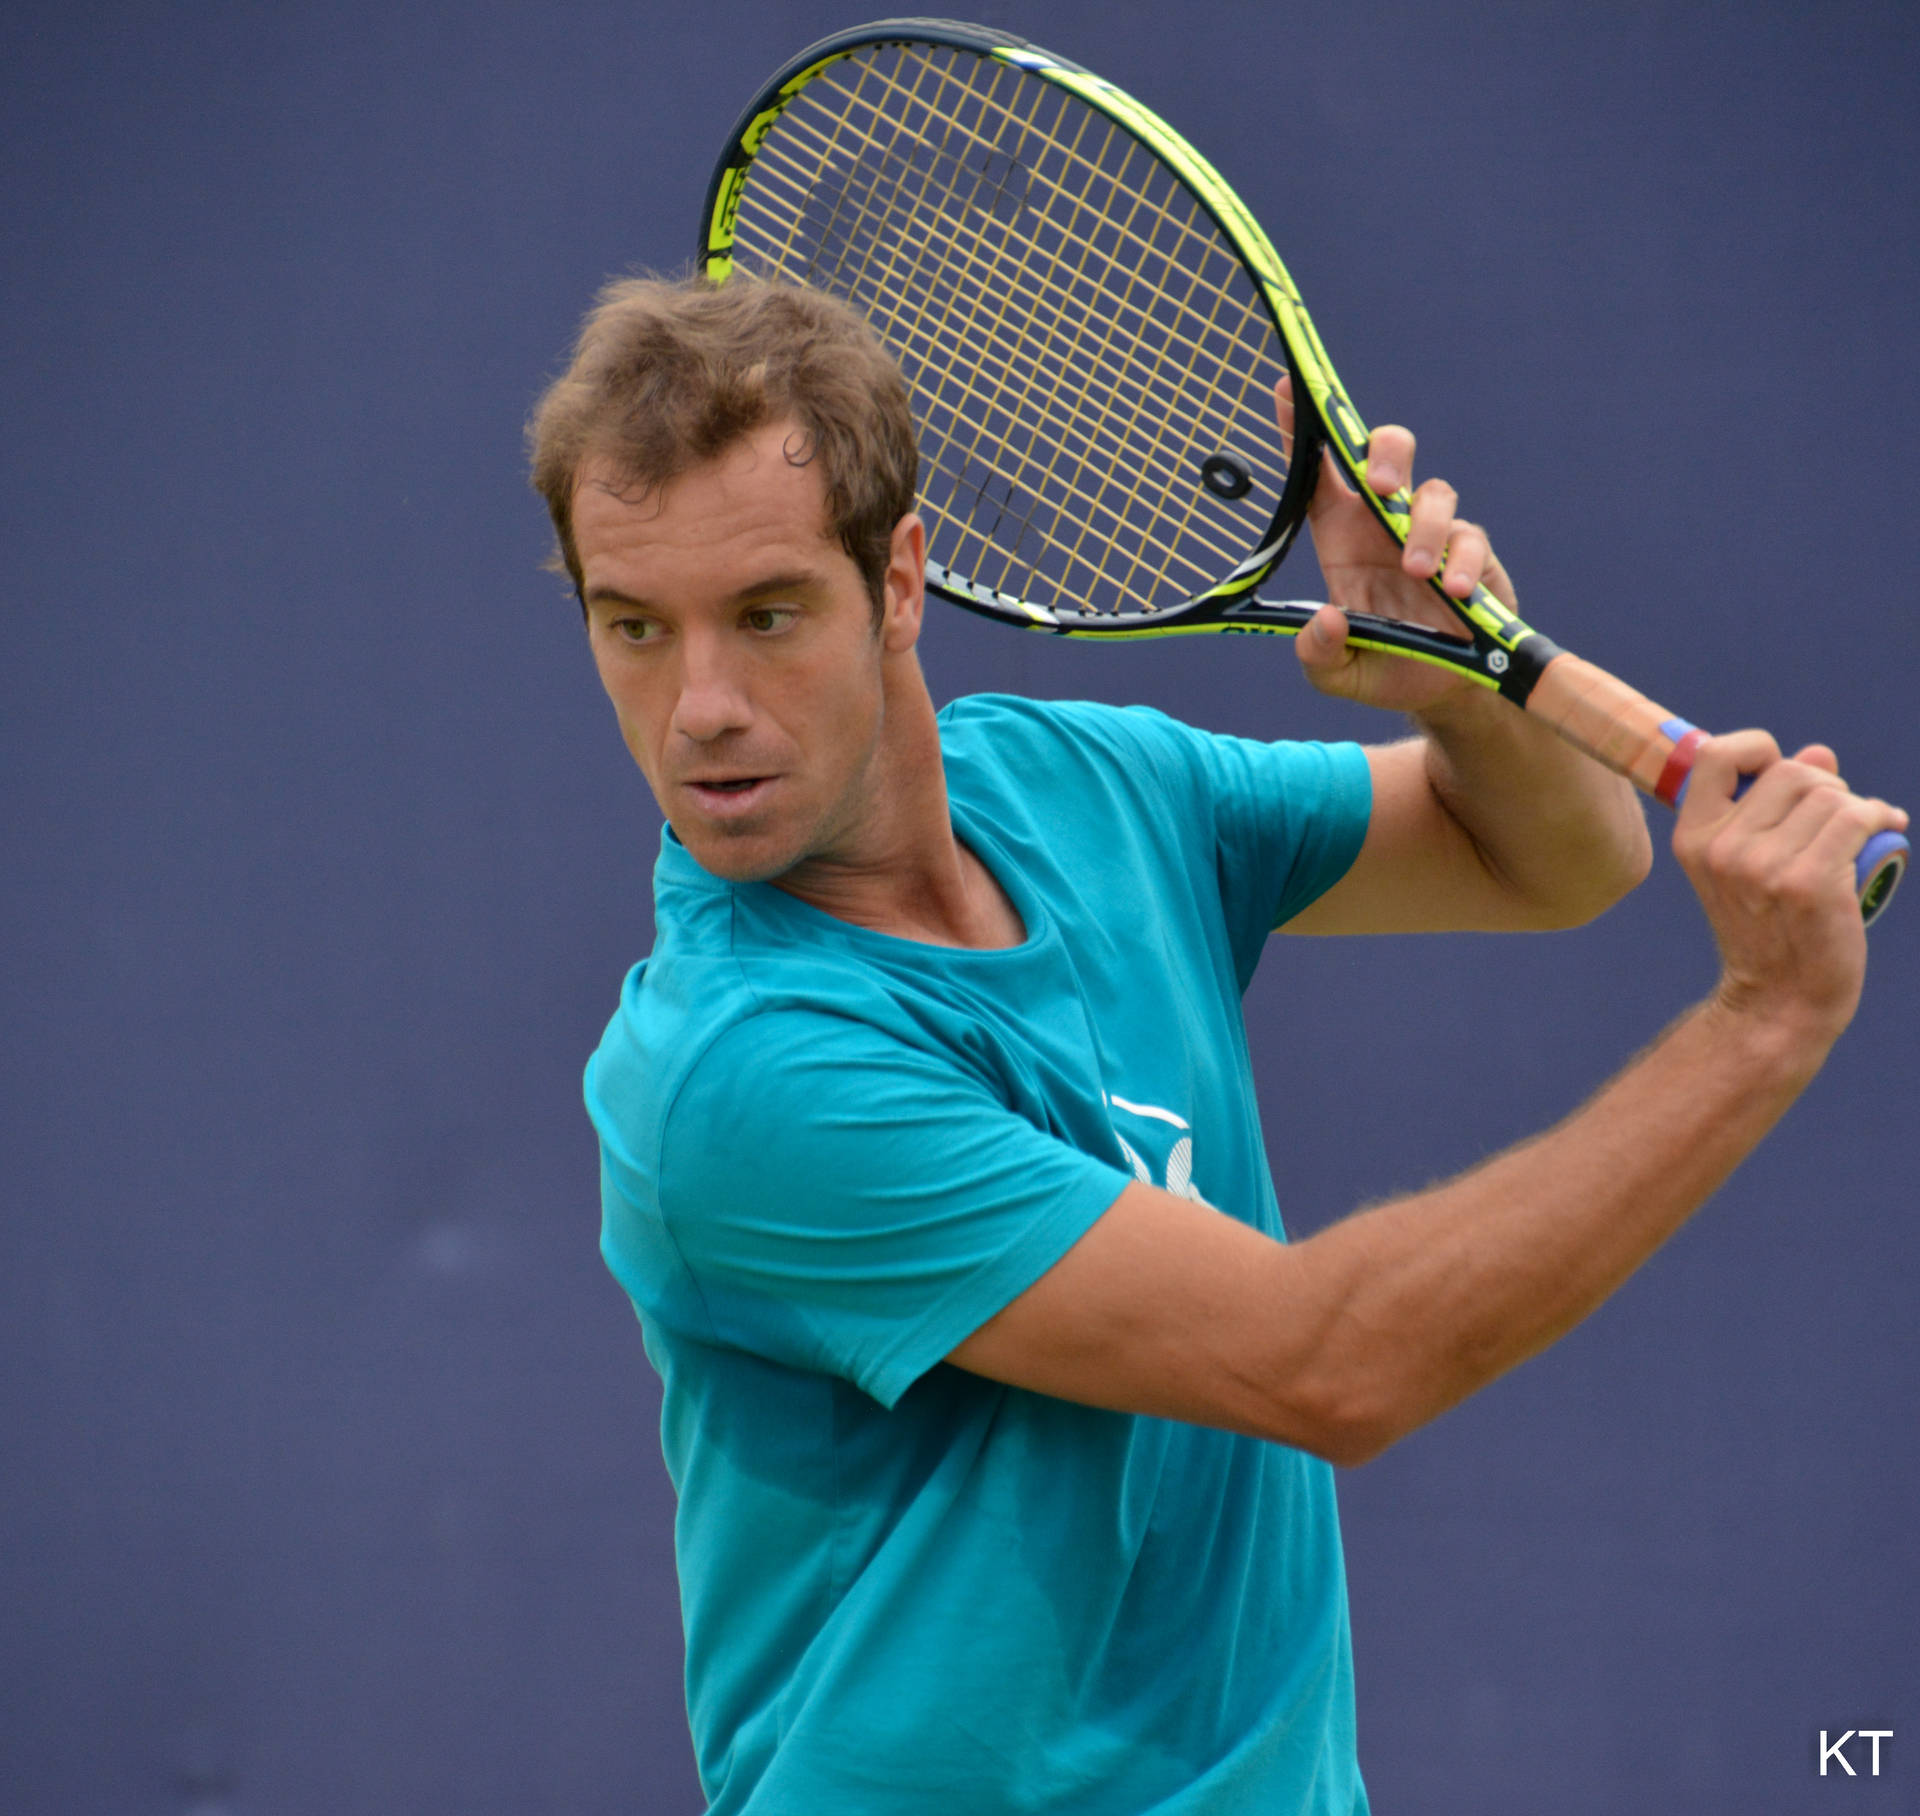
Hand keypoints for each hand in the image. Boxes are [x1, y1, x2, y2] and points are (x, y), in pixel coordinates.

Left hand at [1277, 377, 1508, 715]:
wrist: (1446, 692)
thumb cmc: (1386, 665)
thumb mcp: (1338, 673)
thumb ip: (1318, 654)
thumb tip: (1326, 621)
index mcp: (1341, 535)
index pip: (1319, 474)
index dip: (1305, 432)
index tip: (1289, 390)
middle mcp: (1384, 523)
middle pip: (1387, 454)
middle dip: (1386, 453)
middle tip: (1382, 484)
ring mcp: (1431, 533)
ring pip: (1433, 493)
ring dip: (1423, 528)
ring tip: (1417, 573)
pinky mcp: (1473, 554)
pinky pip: (1470, 540)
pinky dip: (1463, 562)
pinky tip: (1455, 592)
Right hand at [1674, 732, 1907, 1045]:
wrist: (1778, 1000)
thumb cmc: (1769, 929)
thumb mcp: (1748, 866)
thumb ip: (1772, 806)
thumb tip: (1818, 753)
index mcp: (1694, 839)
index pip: (1716, 755)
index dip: (1757, 748)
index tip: (1780, 773)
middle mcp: (1721, 849)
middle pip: (1790, 771)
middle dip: (1826, 786)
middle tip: (1836, 819)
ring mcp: (1762, 867)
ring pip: (1830, 794)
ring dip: (1857, 806)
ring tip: (1861, 832)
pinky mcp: (1808, 883)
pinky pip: (1856, 818)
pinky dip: (1880, 817)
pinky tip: (1887, 830)